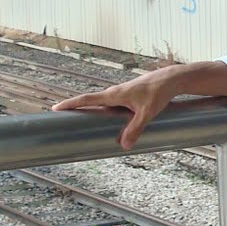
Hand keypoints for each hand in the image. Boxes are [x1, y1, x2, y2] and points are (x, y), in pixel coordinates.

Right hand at [51, 69, 176, 150]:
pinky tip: (104, 119)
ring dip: (89, 109)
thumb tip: (124, 146)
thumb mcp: (147, 113)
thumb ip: (135, 128)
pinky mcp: (128, 96)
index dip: (71, 104)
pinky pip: (110, 104)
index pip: (87, 99)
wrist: (171, 79)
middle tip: (60, 116)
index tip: (55, 108)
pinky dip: (103, 110)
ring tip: (78, 120)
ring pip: (101, 103)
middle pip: (90, 101)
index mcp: (114, 95)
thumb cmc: (159, 93)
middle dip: (75, 108)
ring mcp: (121, 94)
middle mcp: (115, 93)